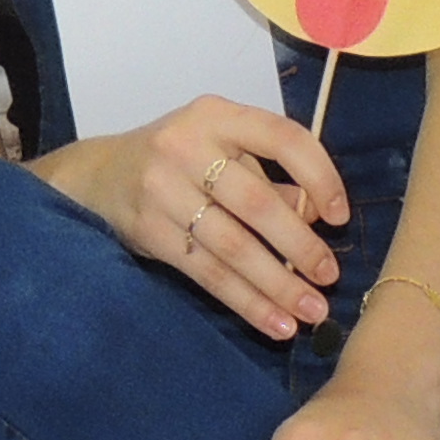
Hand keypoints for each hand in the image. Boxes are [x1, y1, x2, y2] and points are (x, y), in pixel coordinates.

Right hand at [53, 92, 350, 337]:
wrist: (100, 175)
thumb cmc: (179, 159)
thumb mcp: (220, 147)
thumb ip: (266, 176)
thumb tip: (318, 217)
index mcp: (217, 116)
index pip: (282, 137)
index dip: (320, 176)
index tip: (339, 216)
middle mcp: (187, 146)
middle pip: (257, 202)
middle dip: (301, 245)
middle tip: (330, 277)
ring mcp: (163, 189)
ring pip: (233, 246)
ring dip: (279, 284)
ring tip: (312, 312)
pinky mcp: (150, 231)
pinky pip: (208, 273)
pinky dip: (247, 302)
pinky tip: (275, 323)